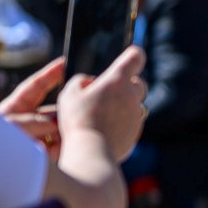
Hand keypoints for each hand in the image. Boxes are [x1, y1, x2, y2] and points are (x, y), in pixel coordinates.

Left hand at [0, 58, 66, 154]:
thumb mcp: (7, 127)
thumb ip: (32, 121)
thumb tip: (53, 123)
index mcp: (14, 110)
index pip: (35, 87)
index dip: (50, 74)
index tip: (64, 62)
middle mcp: (27, 123)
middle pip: (53, 111)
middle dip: (65, 111)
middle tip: (75, 111)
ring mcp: (36, 140)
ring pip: (60, 129)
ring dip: (65, 130)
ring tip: (68, 134)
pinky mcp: (43, 157)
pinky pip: (61, 148)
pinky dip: (65, 148)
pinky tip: (65, 149)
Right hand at [58, 45, 147, 161]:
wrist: (91, 153)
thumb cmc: (78, 121)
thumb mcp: (69, 94)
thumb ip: (81, 82)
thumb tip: (90, 83)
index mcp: (117, 81)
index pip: (135, 58)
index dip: (133, 55)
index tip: (130, 55)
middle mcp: (132, 96)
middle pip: (138, 83)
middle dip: (126, 84)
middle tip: (107, 91)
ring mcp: (136, 116)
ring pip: (134, 105)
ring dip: (122, 105)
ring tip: (100, 114)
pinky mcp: (135, 133)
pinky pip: (130, 123)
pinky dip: (121, 123)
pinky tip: (103, 129)